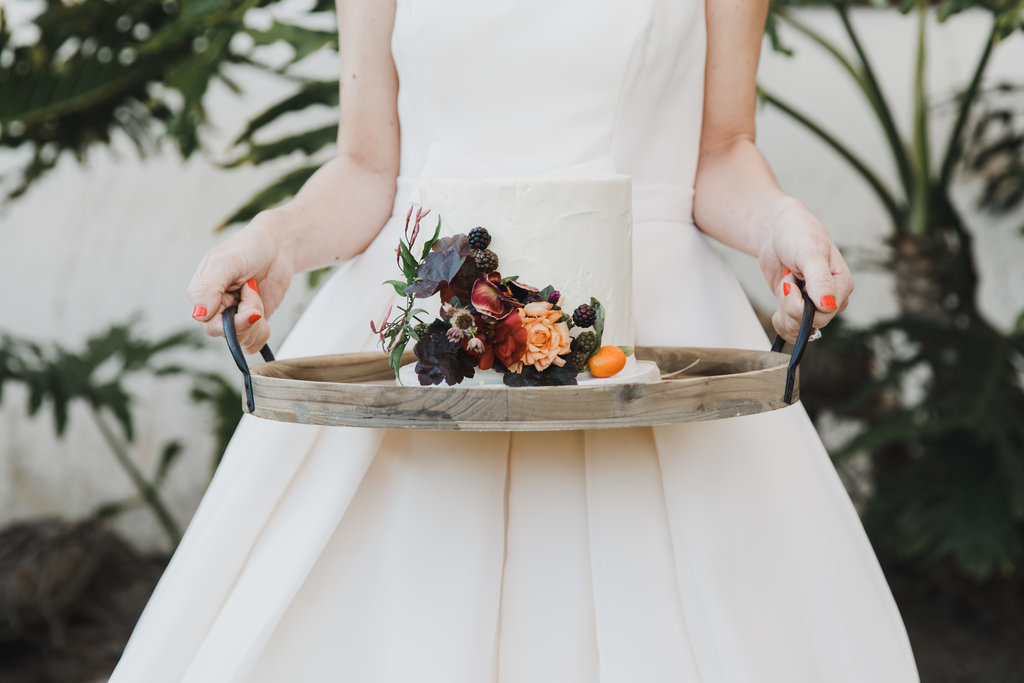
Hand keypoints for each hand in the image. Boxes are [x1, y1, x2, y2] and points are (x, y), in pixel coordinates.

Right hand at [187, 210, 294, 352]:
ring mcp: (235, 318)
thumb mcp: (225, 262)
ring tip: (255, 291)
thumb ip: (208, 287)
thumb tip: (199, 314)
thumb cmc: (248, 248)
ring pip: (243, 340)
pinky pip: (254, 343)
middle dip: (247, 316)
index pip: (208, 323)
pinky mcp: (252, 324)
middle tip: (252, 288)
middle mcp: (216, 310)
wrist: (276, 247)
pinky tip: (262, 309)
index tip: (246, 291)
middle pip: (227, 334)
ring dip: (257, 318)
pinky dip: (263, 330)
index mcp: (202, 295)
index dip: (231, 318)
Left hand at [758, 199, 853, 343]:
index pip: (826, 313)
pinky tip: (779, 305)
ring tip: (785, 286)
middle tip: (787, 281)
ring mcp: (813, 304)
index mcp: (841, 284)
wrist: (777, 231)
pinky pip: (791, 329)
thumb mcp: (810, 254)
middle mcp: (830, 297)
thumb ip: (820, 280)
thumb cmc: (798, 234)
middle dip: (791, 306)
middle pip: (812, 324)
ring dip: (784, 313)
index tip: (792, 282)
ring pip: (800, 329)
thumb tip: (829, 305)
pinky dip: (781, 322)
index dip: (803, 305)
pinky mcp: (797, 307)